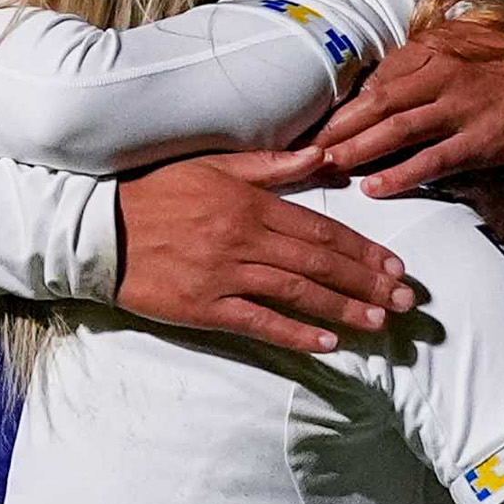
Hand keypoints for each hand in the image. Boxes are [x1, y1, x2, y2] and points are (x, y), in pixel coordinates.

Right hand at [116, 149, 414, 353]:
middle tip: (407, 301)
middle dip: (368, 283)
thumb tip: (323, 157)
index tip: (395, 266)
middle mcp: (243, 238)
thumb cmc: (154, 191)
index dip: (364, 250)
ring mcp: (223, 274)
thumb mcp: (213, 166)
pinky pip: (258, 323)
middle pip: (319, 264)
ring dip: (343, 309)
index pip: (321, 230)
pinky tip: (328, 345)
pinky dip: (296, 334)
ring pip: (297, 294)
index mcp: (249, 203)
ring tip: (380, 322)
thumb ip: (270, 165)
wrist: (96, 229)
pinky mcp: (203, 307)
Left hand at [314, 21, 503, 196]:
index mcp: (436, 50)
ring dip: (357, 151)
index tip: (314, 126)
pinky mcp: (482, 140)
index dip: (342, 105)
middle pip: (377, 104)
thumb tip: (377, 87)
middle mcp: (444, 74)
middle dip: (337, 130)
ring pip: (397, 130)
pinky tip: (375, 188)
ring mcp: (462, 108)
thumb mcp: (466, 45)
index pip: (377, 79)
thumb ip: (422, 61)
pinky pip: (433, 159)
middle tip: (304, 153)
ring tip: (327, 168)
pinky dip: (401, 174)